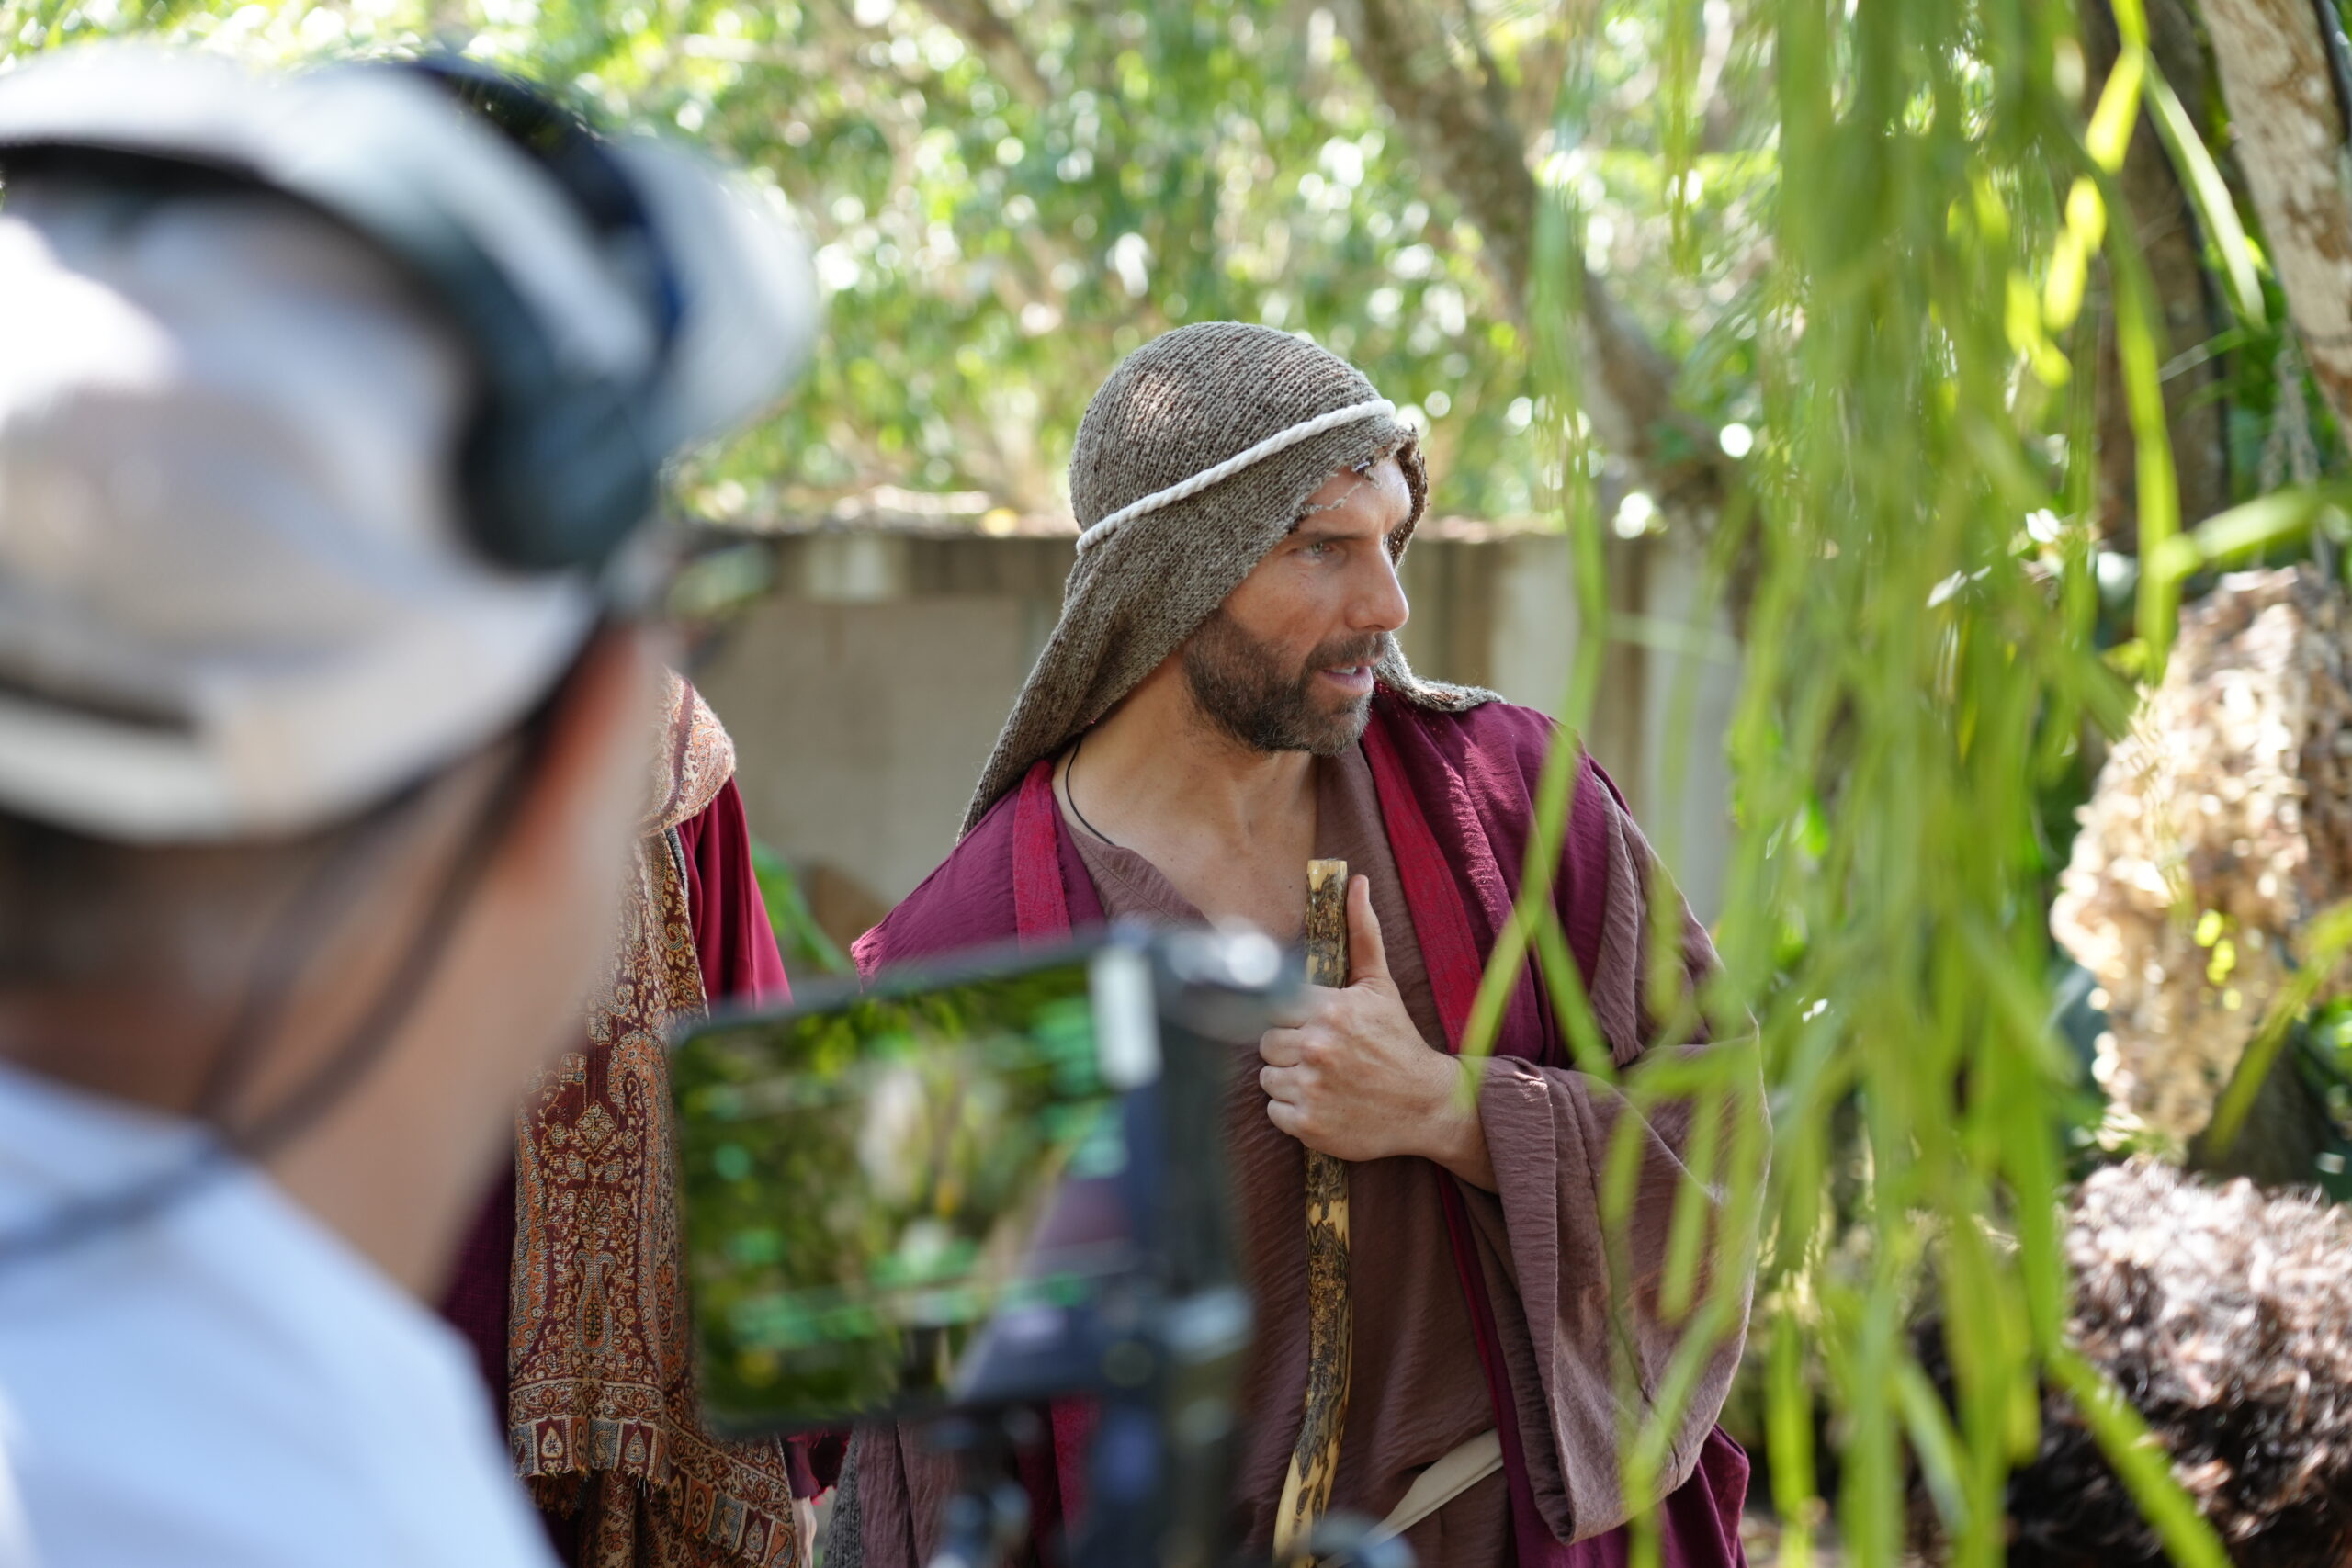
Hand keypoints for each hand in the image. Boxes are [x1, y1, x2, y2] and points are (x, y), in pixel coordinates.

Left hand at [1257, 875, 1495, 1187]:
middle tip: (1318, 1055)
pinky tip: (1323, 1103)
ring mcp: (1312, 1087)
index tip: (1306, 1024)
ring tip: (1322, 1078)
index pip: (1270, 1004)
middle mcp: (1317, 1047)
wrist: (1428, 1105)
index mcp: (1330, 1009)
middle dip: (1287, 1048)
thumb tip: (1357, 882)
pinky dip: (1293, 1111)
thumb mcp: (1380, 986)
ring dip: (1288, 1080)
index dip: (1286, 1016)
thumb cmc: (1398, 1041)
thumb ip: (1361, 933)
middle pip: (1265, 1042)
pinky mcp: (1308, 1124)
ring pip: (1266, 1077)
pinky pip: (1275, 1111)